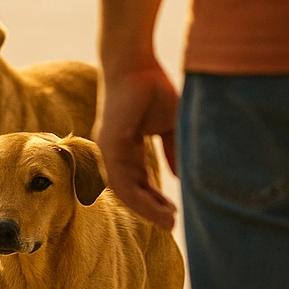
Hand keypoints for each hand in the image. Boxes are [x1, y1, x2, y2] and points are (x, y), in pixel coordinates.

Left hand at [94, 64, 179, 229]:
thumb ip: (172, 149)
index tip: (173, 213)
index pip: (138, 182)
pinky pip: (121, 178)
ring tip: (169, 221)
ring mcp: (108, 150)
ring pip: (125, 190)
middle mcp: (113, 153)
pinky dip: (139, 196)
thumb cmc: (152, 88)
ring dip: (146, 208)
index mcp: (125, 148)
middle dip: (151, 209)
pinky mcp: (109, 144)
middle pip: (130, 191)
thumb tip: (180, 176)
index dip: (154, 199)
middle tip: (172, 224)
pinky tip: (156, 207)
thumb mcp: (168, 126)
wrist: (136, 64)